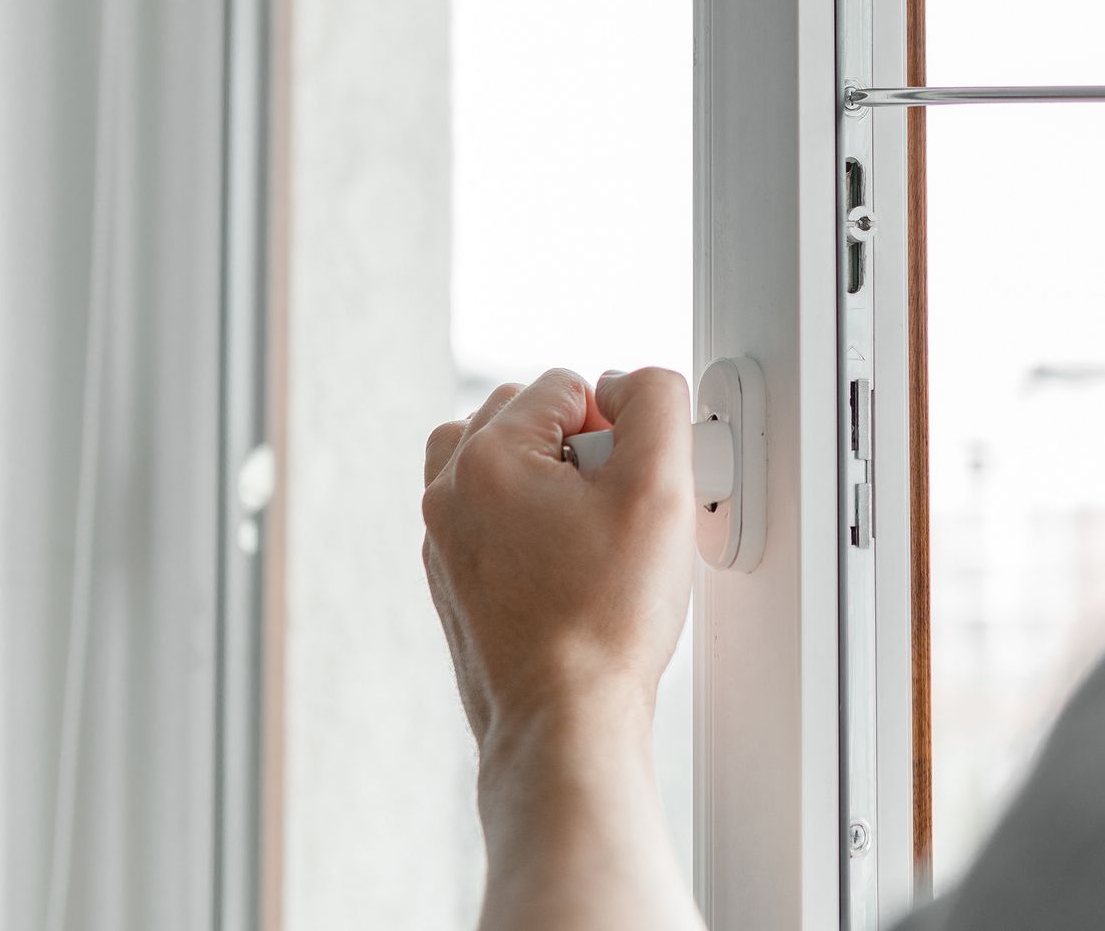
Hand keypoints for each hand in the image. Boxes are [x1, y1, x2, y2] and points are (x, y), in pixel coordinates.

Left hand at [421, 367, 694, 758]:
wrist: (564, 721)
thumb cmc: (606, 619)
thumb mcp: (661, 488)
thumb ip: (656, 405)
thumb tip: (631, 382)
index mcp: (485, 456)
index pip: (565, 384)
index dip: (617, 424)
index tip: (633, 485)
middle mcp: (448, 493)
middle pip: (523, 415)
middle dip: (577, 444)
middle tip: (615, 507)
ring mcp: (443, 541)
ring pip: (497, 462)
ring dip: (546, 476)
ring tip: (590, 529)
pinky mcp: (452, 582)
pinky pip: (490, 518)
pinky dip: (529, 522)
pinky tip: (572, 569)